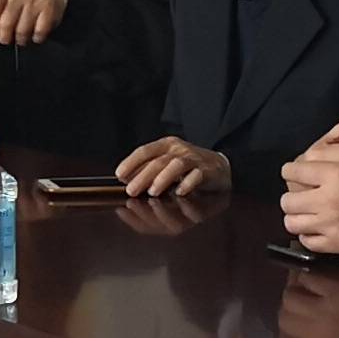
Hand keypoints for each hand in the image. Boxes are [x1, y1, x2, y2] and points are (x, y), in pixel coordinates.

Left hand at [0, 0, 67, 47]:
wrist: (50, 0)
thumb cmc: (23, 9)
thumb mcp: (4, 11)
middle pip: (6, 21)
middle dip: (5, 37)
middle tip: (7, 40)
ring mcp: (34, 0)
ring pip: (22, 29)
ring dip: (21, 40)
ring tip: (22, 39)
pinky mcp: (48, 7)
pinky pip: (39, 31)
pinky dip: (36, 38)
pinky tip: (35, 36)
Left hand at [114, 135, 229, 200]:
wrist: (219, 166)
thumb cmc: (188, 166)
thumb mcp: (167, 163)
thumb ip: (148, 169)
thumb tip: (127, 180)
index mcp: (166, 145)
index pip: (145, 150)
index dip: (131, 162)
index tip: (119, 175)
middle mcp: (179, 149)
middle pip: (158, 161)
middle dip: (142, 176)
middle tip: (130, 191)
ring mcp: (194, 159)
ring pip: (176, 165)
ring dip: (162, 179)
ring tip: (152, 192)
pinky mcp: (208, 170)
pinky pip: (197, 175)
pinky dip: (187, 184)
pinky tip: (179, 192)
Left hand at [283, 109, 338, 257]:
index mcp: (335, 174)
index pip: (292, 171)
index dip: (292, 170)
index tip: (298, 172)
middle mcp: (326, 200)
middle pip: (287, 199)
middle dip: (293, 194)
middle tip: (304, 194)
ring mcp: (329, 225)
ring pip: (291, 222)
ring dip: (297, 216)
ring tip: (308, 212)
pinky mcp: (336, 245)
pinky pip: (306, 242)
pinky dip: (308, 235)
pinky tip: (318, 229)